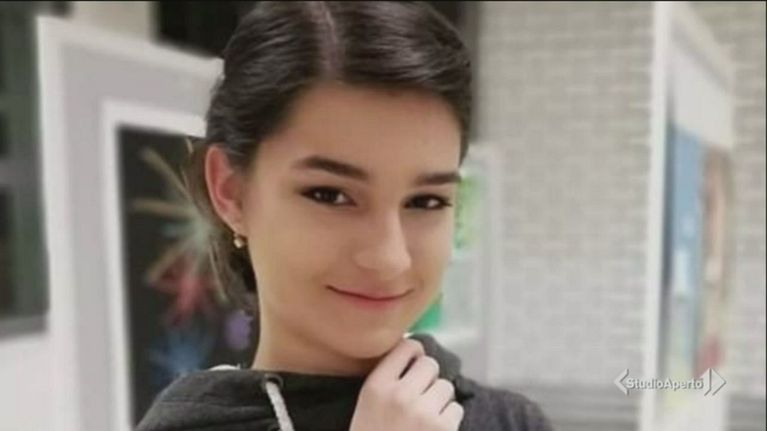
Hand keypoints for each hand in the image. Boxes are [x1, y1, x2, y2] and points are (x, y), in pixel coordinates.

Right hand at [349, 338, 463, 430]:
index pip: (406, 347)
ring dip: (439, 400)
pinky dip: (449, 420)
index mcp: (376, 387)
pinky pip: (456, 410)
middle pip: (430, 365)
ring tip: (425, 418)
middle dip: (428, 379)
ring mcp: (423, 413)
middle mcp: (400, 395)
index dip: (415, 353)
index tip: (414, 363)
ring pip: (445, 387)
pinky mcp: (443, 429)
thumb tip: (416, 353)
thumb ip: (388, 380)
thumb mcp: (367, 406)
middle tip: (420, 396)